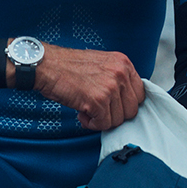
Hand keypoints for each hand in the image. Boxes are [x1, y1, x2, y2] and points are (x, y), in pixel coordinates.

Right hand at [9, 42, 142, 130]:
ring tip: (87, 110)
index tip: (114, 106)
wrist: (46, 65)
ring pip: (118, 120)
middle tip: (98, 110)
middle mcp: (120, 73)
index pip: (140, 94)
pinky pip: (103, 124)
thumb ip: (116, 78)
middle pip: (132, 110)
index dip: (125, 104)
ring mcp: (110, 87)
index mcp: (123, 63)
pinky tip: (82, 113)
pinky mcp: (98, 101)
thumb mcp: (101, 64)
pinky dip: (91, 124)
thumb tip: (125, 100)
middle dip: (115, 115)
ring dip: (102, 120)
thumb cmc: (67, 66)